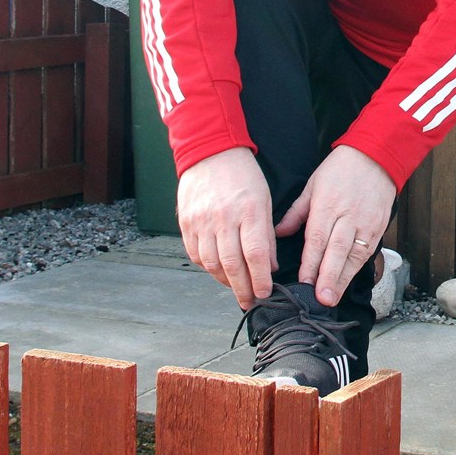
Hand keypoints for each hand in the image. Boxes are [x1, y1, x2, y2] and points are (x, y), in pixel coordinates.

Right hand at [176, 147, 276, 309]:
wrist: (210, 153)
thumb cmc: (243, 175)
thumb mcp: (265, 200)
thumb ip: (267, 234)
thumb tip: (269, 266)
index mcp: (249, 212)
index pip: (255, 255)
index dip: (260, 279)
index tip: (266, 293)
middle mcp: (223, 219)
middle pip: (232, 265)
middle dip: (243, 288)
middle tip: (251, 301)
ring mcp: (201, 222)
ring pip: (211, 263)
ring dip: (225, 281)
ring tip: (236, 288)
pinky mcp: (186, 223)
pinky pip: (195, 254)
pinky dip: (207, 267)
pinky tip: (217, 271)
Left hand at [275, 144, 396, 306]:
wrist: (376, 156)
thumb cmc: (341, 169)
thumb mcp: (312, 184)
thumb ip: (296, 212)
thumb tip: (278, 233)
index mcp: (327, 205)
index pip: (317, 239)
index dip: (311, 263)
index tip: (304, 283)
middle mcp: (347, 216)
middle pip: (336, 251)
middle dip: (328, 277)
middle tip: (321, 299)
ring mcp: (366, 222)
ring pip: (354, 255)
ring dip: (343, 278)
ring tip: (333, 297)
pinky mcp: (379, 226)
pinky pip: (368, 251)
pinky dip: (358, 268)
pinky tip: (349, 281)